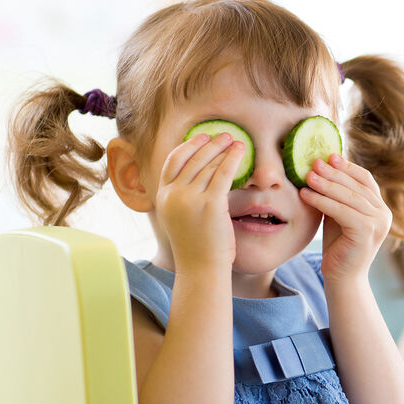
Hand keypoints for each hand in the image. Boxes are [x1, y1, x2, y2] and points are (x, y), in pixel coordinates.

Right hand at [155, 133, 245, 274]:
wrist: (201, 269)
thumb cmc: (195, 248)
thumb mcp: (179, 218)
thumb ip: (181, 198)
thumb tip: (195, 178)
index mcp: (162, 197)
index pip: (172, 162)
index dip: (188, 146)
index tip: (201, 138)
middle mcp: (173, 195)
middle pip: (192, 159)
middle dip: (209, 143)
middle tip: (223, 134)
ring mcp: (190, 198)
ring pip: (209, 165)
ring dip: (223, 149)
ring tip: (235, 141)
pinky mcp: (210, 203)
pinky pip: (223, 173)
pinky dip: (232, 159)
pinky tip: (240, 151)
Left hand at [299, 154, 391, 283]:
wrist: (342, 279)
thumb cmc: (338, 247)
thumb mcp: (338, 215)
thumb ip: (337, 196)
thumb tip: (321, 168)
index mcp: (379, 208)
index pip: (365, 179)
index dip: (348, 166)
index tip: (329, 155)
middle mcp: (383, 214)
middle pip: (356, 185)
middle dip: (333, 172)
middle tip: (313, 162)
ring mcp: (378, 223)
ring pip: (348, 197)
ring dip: (325, 184)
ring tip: (306, 176)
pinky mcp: (366, 232)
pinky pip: (341, 210)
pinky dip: (322, 201)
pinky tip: (305, 195)